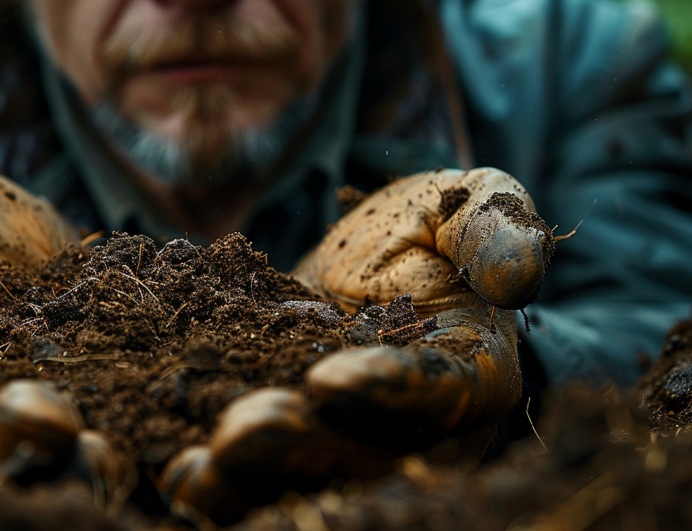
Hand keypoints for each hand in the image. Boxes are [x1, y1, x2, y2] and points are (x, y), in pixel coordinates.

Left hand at [162, 168, 552, 523]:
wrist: (367, 264)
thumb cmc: (425, 233)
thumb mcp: (463, 208)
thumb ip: (493, 230)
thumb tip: (519, 274)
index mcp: (468, 373)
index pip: (435, 390)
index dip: (387, 390)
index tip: (327, 378)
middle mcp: (412, 428)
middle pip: (360, 454)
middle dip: (298, 448)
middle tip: (235, 435)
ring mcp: (348, 443)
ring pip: (304, 476)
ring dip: (248, 483)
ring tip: (193, 472)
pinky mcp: (293, 440)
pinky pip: (258, 471)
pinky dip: (217, 480)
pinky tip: (173, 473)